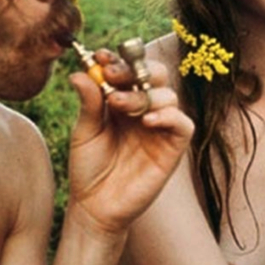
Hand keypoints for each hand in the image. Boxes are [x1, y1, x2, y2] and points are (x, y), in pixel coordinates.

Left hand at [67, 49, 192, 237]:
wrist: (94, 207)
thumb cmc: (89, 168)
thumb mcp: (84, 131)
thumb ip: (89, 102)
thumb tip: (80, 72)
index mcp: (123, 101)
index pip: (129, 70)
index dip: (118, 59)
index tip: (99, 57)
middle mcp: (145, 110)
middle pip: (155, 75)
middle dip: (135, 69)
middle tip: (111, 74)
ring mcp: (160, 128)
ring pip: (168, 95)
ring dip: (144, 94)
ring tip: (120, 105)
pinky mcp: (173, 148)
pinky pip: (183, 124)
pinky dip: (168, 116)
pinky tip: (147, 121)